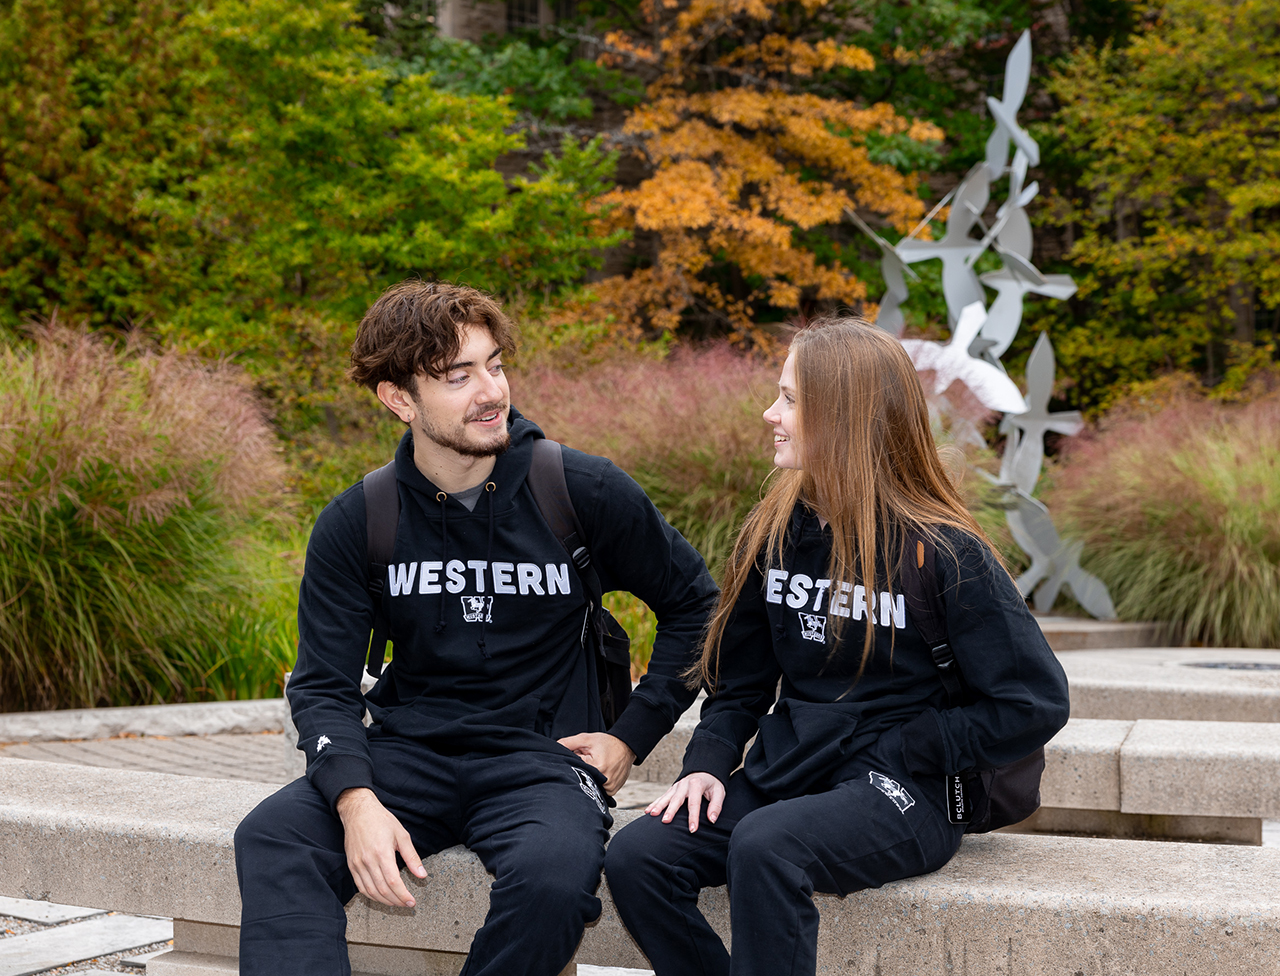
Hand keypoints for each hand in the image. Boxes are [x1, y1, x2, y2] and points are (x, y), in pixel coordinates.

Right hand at [336, 787, 425, 907]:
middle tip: (407, 905)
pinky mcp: (351, 865)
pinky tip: (381, 896)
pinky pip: (360, 886)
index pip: (394, 882)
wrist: (358, 811)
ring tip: (396, 903)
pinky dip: (371, 895)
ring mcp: (357, 864)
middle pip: (382, 890)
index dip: (403, 896)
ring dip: (384, 901)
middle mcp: (368, 861)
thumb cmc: (381, 820)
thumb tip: (422, 874)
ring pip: (370, 891)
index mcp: (382, 853)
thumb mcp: (402, 835)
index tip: (412, 902)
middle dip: (396, 901)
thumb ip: (412, 857)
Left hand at [557, 732, 634, 794]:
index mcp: (597, 767)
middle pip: (583, 780)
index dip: (574, 764)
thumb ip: (569, 743)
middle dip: (581, 772)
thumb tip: (554, 748)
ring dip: (589, 779)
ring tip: (596, 767)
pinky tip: (599, 774)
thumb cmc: (606, 742)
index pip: (576, 770)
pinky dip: (596, 783)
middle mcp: (605, 780)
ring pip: (591, 787)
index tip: (579, 759)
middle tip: (587, 763)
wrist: (626, 747)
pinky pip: (599, 790)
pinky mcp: (612, 791)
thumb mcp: (586, 739)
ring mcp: (610, 788)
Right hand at [645, 772, 724, 832]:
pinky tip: (648, 811)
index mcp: (696, 784)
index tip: (692, 830)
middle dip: (671, 810)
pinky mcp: (672, 789)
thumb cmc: (712, 784)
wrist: (704, 771)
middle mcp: (684, 784)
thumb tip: (712, 820)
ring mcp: (676, 786)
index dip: (693, 817)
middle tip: (665, 821)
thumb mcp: (719, 792)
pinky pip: (662, 796)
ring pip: (666, 797)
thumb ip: (716, 805)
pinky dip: (655, 803)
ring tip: (652, 815)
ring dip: (659, 806)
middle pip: (677, 799)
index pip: (694, 803)